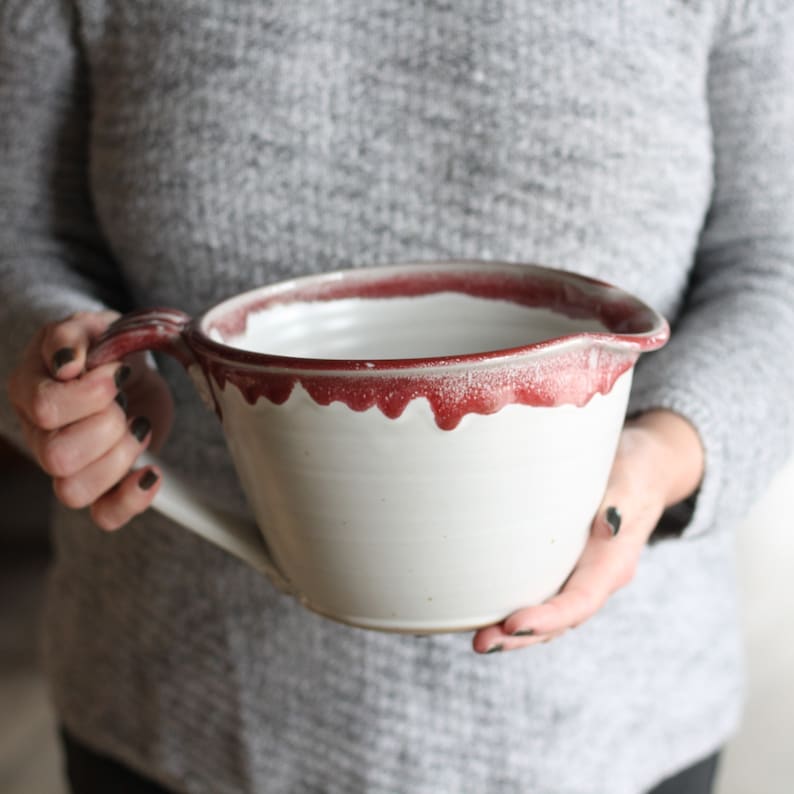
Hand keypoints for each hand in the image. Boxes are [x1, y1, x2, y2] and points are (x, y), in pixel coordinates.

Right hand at [7, 311, 173, 530]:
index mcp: (31, 392)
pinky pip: (104, 516)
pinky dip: (132, 499)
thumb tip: (68, 364)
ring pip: (74, 490)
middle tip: (123, 403)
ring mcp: (66, 467)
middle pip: (58, 456)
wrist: (127, 367)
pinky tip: (151, 472)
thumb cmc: (106, 348)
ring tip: (136, 428)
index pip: (47, 409)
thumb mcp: (94, 327)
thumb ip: (75, 336)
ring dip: (119, 458)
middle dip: (107, 426)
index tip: (117, 372)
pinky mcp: (100, 487)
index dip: (91, 393)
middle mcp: (40, 435)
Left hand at [472, 409, 704, 653]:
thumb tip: (608, 524)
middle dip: (521, 636)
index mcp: (612, 565)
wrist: (643, 468)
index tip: (513, 623)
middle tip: (482, 643)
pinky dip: (514, 608)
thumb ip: (621, 502)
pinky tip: (484, 612)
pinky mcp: (561, 565)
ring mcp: (577, 575)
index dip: (548, 618)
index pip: (580, 602)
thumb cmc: (634, 471)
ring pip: (547, 614)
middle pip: (559, 621)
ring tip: (479, 640)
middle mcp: (595, 579)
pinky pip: (540, 594)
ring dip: (513, 632)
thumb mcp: (631, 480)